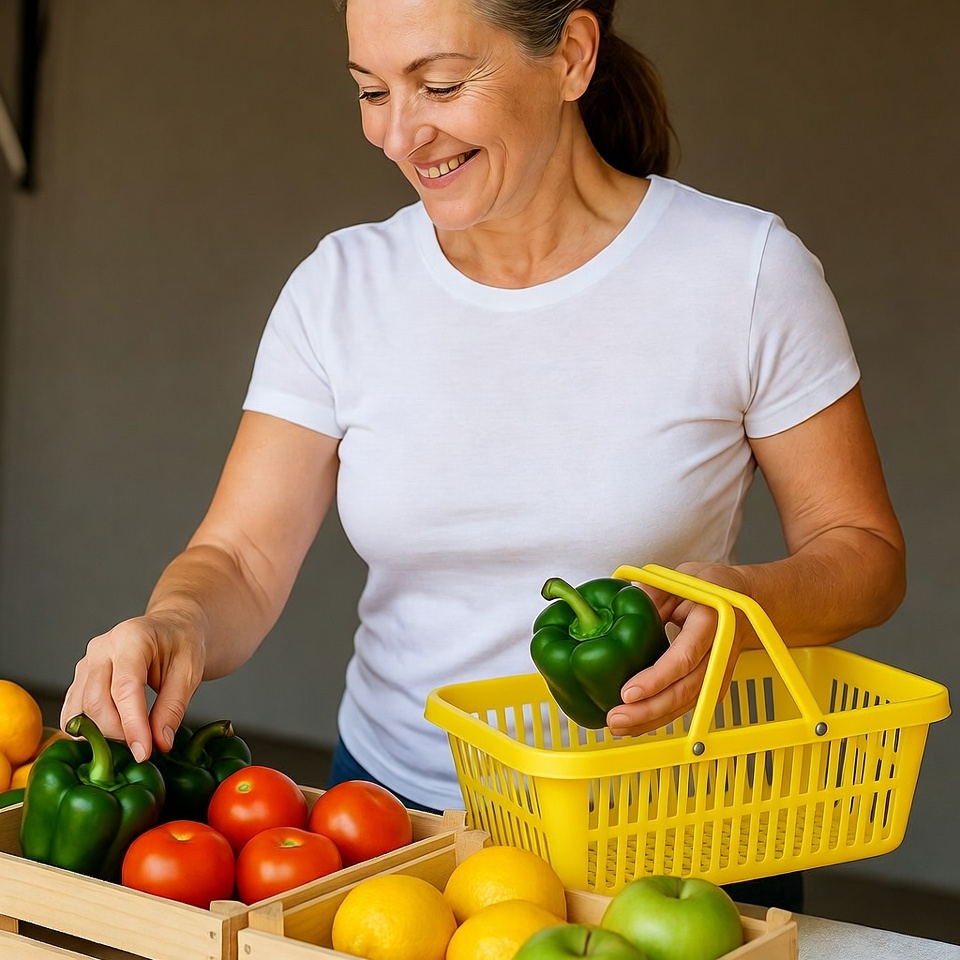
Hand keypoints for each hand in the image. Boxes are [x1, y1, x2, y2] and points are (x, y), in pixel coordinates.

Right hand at [60, 611, 205, 761]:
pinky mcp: (79, 680)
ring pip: (79, 711)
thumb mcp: (190, 671)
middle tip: (144, 748)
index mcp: (131, 638)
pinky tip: (111, 739)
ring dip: (101, 735)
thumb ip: (174, 707)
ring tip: (131, 743)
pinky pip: (73, 713)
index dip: (132, 724)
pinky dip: (88, 731)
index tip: (143, 753)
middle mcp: (101, 648)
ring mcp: (86, 664)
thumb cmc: (182, 644)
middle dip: (118, 733)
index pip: (124, 688)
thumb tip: (159, 743)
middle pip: (96, 702)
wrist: (171, 628)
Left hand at [606, 563, 749, 737]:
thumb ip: (652, 592)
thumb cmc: (710, 586)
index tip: (628, 692)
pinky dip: (662, 717)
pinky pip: (688, 705)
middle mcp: (719, 652)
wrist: (743, 600)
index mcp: (712, 621)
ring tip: (619, 726)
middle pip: (685, 690)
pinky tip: (637, 724)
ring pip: (687, 704)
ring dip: (652, 720)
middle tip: (615, 718)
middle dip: (648, 709)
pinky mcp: (713, 684)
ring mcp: (719, 672)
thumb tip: (623, 604)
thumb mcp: (680, 578)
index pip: (684, 658)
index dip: (656, 678)